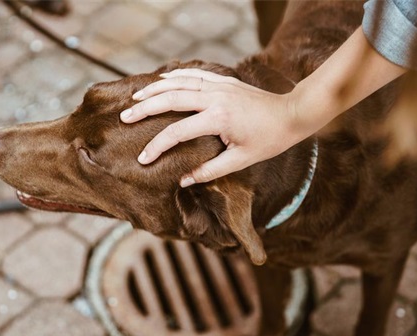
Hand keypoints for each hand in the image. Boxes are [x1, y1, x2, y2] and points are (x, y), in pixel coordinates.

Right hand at [119, 69, 309, 186]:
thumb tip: (183, 180)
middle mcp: (215, 97)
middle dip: (145, 109)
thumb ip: (210, 170)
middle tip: (124, 117)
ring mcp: (219, 86)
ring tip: (135, 98)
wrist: (292, 114)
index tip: (143, 158)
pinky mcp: (224, 80)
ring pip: (179, 82)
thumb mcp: (241, 161)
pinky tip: (161, 80)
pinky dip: (175, 76)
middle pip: (171, 99)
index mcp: (219, 119)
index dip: (157, 146)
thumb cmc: (269, 141)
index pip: (178, 132)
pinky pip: (194, 74)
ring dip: (155, 89)